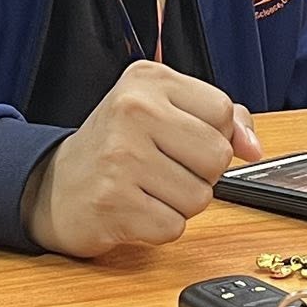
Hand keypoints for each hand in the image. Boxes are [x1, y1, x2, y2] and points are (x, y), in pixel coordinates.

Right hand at [23, 62, 262, 257]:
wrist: (53, 186)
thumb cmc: (118, 147)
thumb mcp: (164, 110)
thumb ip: (220, 119)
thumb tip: (253, 147)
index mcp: (148, 80)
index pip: (222, 111)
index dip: (215, 135)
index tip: (185, 140)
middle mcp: (133, 110)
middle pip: (217, 156)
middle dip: (201, 173)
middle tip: (165, 168)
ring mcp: (121, 157)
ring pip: (200, 197)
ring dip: (181, 203)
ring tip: (148, 188)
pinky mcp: (114, 202)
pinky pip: (174, 226)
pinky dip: (160, 225)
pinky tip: (135, 209)